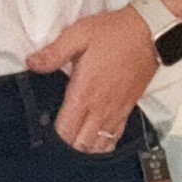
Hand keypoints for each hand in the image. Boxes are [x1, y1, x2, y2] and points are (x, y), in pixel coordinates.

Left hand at [24, 7, 158, 151]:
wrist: (150, 33)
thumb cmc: (115, 33)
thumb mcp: (79, 35)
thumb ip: (54, 53)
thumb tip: (32, 63)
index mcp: (84, 92)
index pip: (66, 130)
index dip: (54, 138)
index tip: (45, 134)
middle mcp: (100, 107)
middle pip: (81, 144)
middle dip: (68, 147)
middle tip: (58, 143)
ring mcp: (115, 110)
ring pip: (98, 145)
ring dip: (86, 148)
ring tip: (75, 146)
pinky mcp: (128, 108)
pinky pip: (115, 137)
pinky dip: (104, 144)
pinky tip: (97, 143)